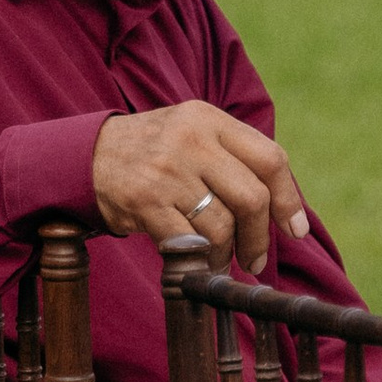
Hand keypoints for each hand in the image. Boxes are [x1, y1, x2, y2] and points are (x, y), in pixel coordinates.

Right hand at [90, 102, 308, 274]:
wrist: (86, 156)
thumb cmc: (153, 151)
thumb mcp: (193, 133)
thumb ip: (233, 157)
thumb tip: (282, 207)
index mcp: (209, 119)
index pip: (270, 158)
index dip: (289, 200)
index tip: (295, 230)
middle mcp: (191, 139)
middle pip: (252, 197)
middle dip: (259, 237)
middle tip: (255, 258)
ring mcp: (167, 170)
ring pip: (222, 225)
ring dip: (226, 254)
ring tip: (220, 260)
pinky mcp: (146, 200)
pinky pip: (189, 242)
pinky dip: (199, 260)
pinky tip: (197, 262)